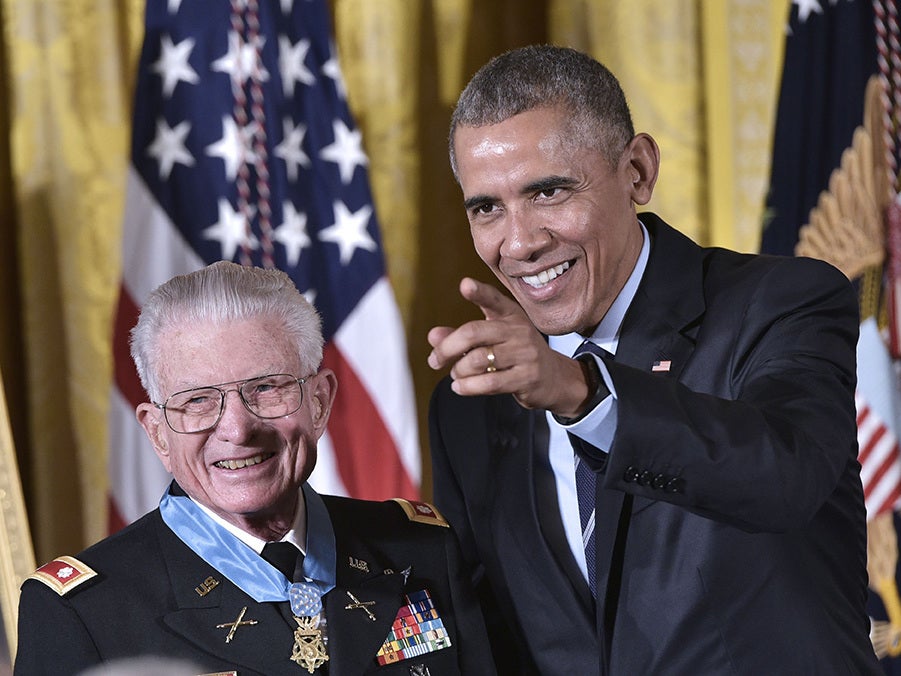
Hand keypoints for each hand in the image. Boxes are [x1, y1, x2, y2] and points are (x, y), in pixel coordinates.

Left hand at [427, 278, 591, 416]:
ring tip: (455, 375)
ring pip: (477, 360)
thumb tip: (433, 336)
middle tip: (434, 361)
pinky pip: (489, 383)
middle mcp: (519, 330)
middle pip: (473, 333)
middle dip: (447, 348)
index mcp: (510, 314)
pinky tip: (460, 387)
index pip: (493, 300)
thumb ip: (461, 336)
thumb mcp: (492, 339)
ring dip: (458, 371)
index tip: (465, 285)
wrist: (554, 378)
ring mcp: (526, 354)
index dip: (479, 292)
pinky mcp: (527, 378)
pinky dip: (467, 386)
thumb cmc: (515, 354)